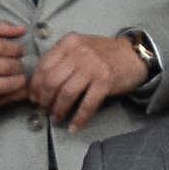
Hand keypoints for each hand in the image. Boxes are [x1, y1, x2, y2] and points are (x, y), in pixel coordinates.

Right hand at [0, 21, 30, 120]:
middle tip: (20, 65)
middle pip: (5, 66)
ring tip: (20, 77)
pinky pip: (3, 98)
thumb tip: (22, 29)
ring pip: (6, 84)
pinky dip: (15, 94)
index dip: (16, 49)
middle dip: (19, 65)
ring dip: (20, 81)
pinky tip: (16, 88)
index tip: (20, 51)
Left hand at [30, 32, 146, 130]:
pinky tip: (74, 127)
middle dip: (44, 99)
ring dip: (58, 110)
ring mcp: (93, 67)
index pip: (43, 66)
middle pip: (52, 81)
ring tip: (56, 118)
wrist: (134, 55)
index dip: (36, 85)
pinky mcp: (105, 81)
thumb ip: (61, 59)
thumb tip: (39, 85)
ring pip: (66, 93)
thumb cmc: (104, 53)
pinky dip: (79, 118)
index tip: (34, 97)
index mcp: (69, 43)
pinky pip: (87, 104)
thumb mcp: (80, 47)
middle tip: (44, 109)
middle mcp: (79, 53)